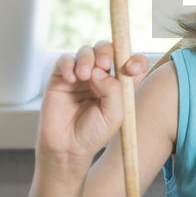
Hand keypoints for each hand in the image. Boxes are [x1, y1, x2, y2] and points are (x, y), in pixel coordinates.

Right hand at [37, 41, 148, 170]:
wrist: (67, 147)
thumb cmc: (93, 133)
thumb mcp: (113, 115)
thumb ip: (113, 91)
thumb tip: (99, 70)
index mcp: (119, 84)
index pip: (131, 62)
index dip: (135, 59)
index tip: (132, 68)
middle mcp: (102, 76)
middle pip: (108, 49)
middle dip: (107, 51)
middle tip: (105, 63)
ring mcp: (81, 74)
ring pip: (87, 51)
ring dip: (87, 58)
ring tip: (84, 75)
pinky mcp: (61, 77)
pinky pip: (65, 59)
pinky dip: (69, 64)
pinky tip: (71, 78)